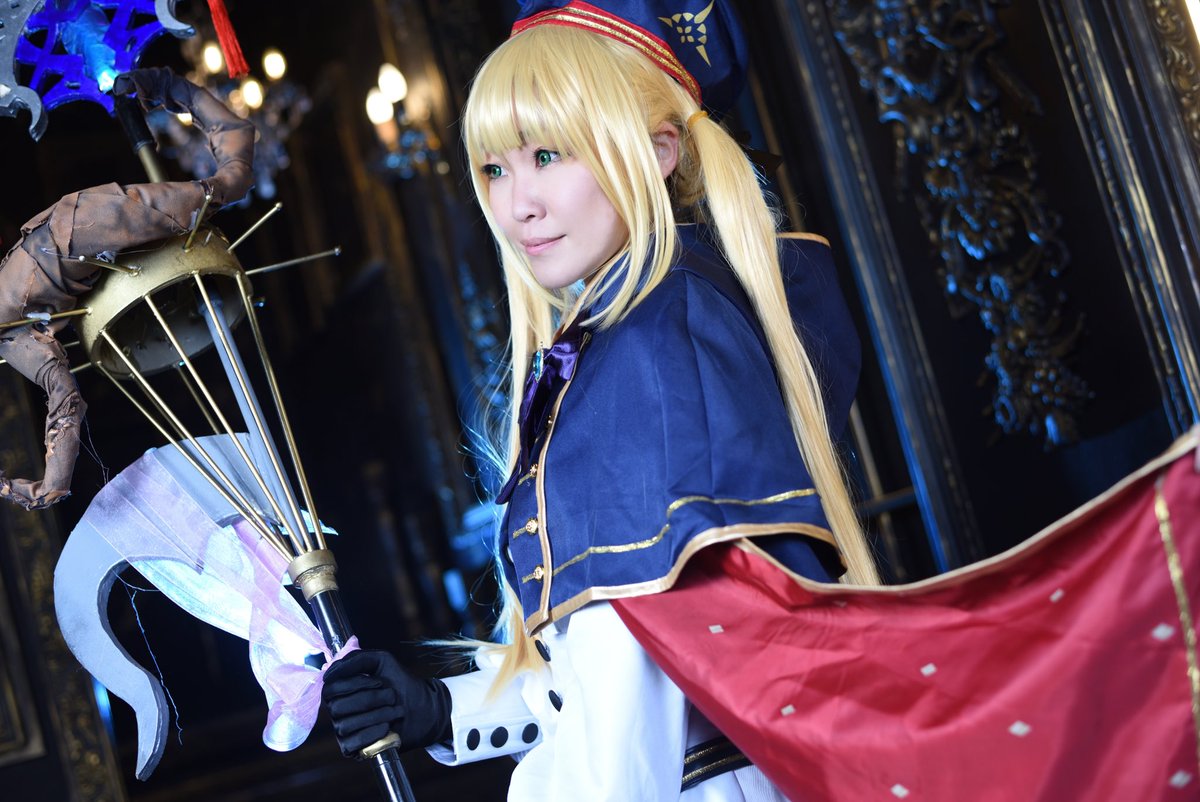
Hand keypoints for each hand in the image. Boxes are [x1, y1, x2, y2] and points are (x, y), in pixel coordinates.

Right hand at [321, 649, 452, 756]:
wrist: (422, 708)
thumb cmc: (399, 683)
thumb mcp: (381, 661)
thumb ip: (357, 659)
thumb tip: (333, 669)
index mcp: (340, 690)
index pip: (329, 688)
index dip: (353, 684)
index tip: (379, 681)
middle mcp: (337, 711)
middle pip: (337, 707)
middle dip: (370, 699)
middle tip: (391, 696)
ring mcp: (343, 730)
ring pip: (346, 725)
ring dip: (377, 715)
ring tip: (396, 711)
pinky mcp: (351, 748)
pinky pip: (352, 743)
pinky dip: (372, 734)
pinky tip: (387, 727)